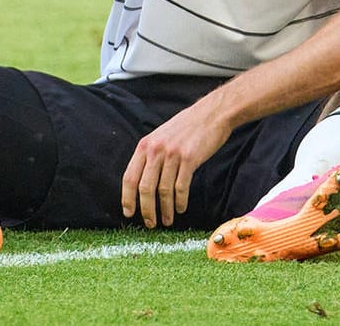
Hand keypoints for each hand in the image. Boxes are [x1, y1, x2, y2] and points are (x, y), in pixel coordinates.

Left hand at [120, 102, 230, 228]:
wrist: (211, 114)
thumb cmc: (186, 128)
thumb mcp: (160, 136)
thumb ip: (150, 155)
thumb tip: (142, 182)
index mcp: (145, 145)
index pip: (129, 177)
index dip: (127, 198)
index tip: (128, 213)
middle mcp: (155, 150)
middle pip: (144, 187)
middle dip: (146, 210)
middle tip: (150, 224)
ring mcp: (172, 155)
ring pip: (163, 190)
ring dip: (165, 209)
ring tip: (168, 220)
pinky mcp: (189, 159)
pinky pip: (181, 187)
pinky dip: (180, 201)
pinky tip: (181, 208)